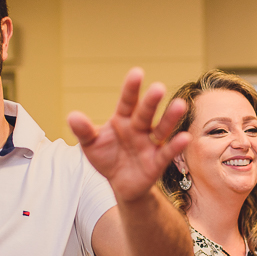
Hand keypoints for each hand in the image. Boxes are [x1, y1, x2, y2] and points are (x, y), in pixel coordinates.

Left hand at [66, 68, 190, 202]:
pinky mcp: (157, 162)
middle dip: (151, 102)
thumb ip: (84, 131)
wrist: (120, 183)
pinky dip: (175, 146)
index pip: (127, 102)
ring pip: (161, 129)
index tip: (137, 73)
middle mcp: (139, 128)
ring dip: (170, 118)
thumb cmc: (107, 157)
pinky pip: (166, 153)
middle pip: (145, 113)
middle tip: (158, 87)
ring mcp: (149, 144)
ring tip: (180, 105)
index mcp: (122, 119)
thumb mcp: (90, 144)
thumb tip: (72, 116)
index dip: (131, 89)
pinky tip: (184, 137)